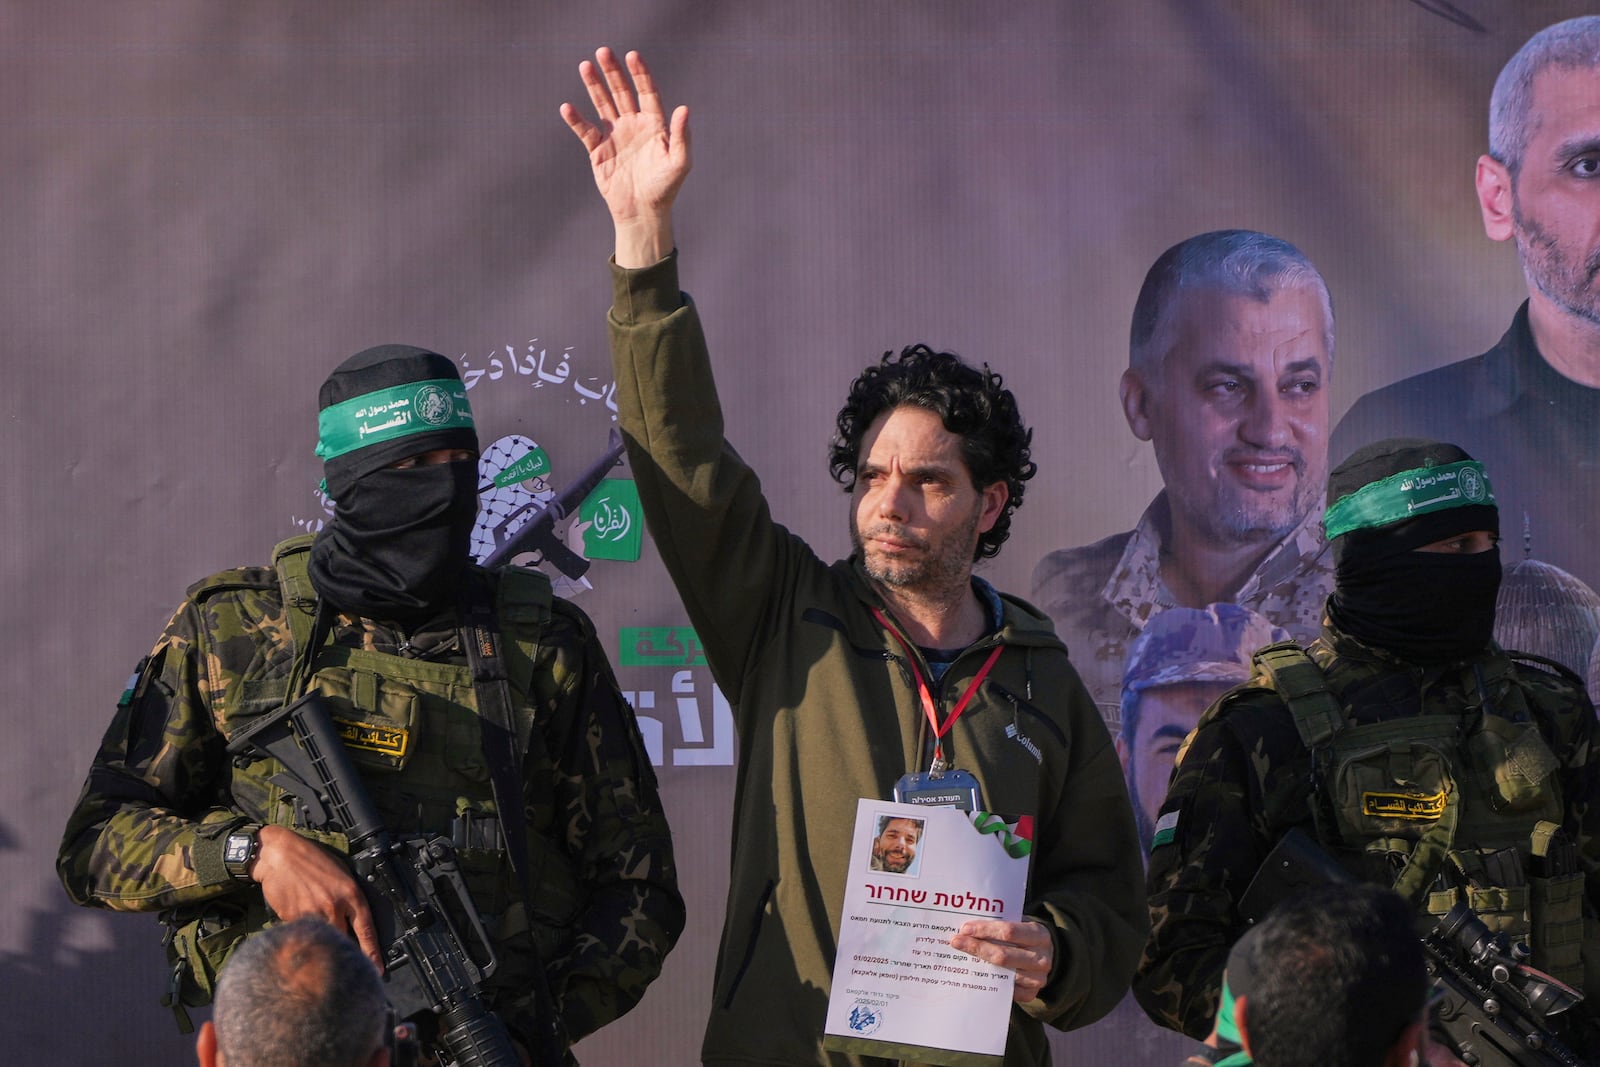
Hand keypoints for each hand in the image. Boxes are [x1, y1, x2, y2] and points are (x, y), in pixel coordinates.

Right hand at [252, 824, 381, 966]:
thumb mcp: (341, 875)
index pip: (366, 930)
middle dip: (344, 952)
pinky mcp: (292, 918)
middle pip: (344, 941)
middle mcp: (333, 906)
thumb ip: (349, 900)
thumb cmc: (312, 862)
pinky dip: (302, 933)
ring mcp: (312, 914)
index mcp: (350, 894)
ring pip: (322, 940)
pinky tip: (298, 920)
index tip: (377, 969)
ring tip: (318, 944)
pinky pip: (301, 934)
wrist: (280, 855)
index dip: (372, 952)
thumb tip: (353, 923)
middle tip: (345, 962)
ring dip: (322, 944)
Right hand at [560, 47, 689, 267]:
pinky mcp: (599, 151)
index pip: (647, 92)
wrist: (643, 213)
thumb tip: (684, 108)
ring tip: (585, 65)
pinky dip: (576, 120)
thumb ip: (682, 136)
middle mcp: (633, 125)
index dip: (640, 74)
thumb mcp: (679, 163)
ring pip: (603, 104)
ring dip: (594, 86)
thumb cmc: (665, 188)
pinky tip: (567, 107)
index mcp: (654, 124)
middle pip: (621, 92)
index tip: (632, 55)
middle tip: (603, 51)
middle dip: (613, 72)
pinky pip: (585, 131)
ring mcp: (615, 136)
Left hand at [949, 919, 1053, 1002]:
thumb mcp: (1020, 924)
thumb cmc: (1025, 937)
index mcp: (1039, 935)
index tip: (965, 929)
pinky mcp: (1030, 994)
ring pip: (1002, 974)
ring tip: (960, 957)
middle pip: (1003, 955)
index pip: (1009, 931)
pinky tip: (973, 975)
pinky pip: (1004, 991)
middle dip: (976, 947)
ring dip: (978, 966)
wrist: (1046, 957)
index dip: (985, 930)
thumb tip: (969, 926)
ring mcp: (1037, 979)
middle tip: (956, 942)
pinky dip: (987, 983)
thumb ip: (1000, 923)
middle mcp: (1041, 958)